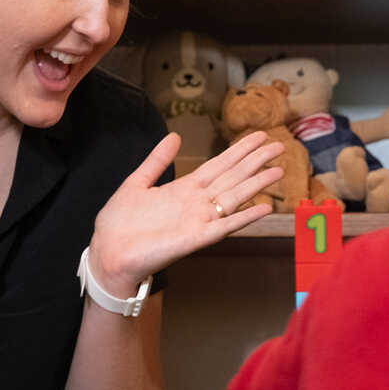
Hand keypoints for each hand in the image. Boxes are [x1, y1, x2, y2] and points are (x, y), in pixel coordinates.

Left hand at [88, 131, 283, 296]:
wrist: (109, 252)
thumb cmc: (119, 223)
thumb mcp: (136, 183)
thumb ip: (157, 160)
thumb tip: (175, 136)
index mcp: (183, 189)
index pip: (219, 165)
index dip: (239, 150)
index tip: (259, 136)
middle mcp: (197, 203)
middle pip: (232, 177)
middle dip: (255, 161)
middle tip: (279, 145)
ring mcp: (199, 220)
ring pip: (234, 197)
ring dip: (256, 183)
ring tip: (278, 170)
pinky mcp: (196, 238)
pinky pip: (225, 226)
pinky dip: (244, 217)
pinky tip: (264, 208)